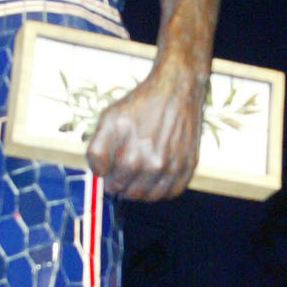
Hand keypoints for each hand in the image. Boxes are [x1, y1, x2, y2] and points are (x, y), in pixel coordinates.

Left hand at [85, 54, 204, 200]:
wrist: (176, 89)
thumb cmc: (140, 103)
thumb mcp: (108, 120)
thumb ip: (97, 150)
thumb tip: (100, 174)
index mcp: (130, 159)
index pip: (112, 187)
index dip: (108, 178)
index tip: (111, 169)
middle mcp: (153, 167)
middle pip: (131, 194)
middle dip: (124, 185)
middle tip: (124, 172)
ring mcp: (173, 168)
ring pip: (152, 197)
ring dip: (142, 190)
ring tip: (139, 175)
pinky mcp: (189, 165)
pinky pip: (173, 192)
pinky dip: (163, 189)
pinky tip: (157, 176)